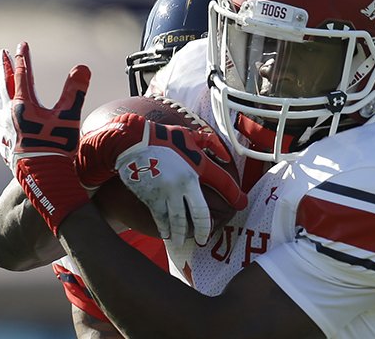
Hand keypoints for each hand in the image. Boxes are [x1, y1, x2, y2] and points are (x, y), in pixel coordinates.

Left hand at [0, 41, 90, 233]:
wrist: (43, 177)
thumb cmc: (57, 147)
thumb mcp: (69, 117)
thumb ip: (75, 91)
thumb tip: (82, 67)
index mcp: (24, 105)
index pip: (22, 74)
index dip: (23, 58)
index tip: (22, 44)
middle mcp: (9, 115)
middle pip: (5, 86)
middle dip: (4, 68)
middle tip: (1, 54)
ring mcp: (4, 130)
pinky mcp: (3, 144)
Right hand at [77, 113, 245, 245]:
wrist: (132, 142)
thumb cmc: (162, 137)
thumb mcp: (189, 134)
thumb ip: (210, 143)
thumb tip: (227, 157)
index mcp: (198, 165)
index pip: (223, 183)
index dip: (236, 195)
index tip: (242, 204)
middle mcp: (185, 182)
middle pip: (201, 213)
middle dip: (205, 229)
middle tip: (204, 238)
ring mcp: (168, 193)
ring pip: (180, 221)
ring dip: (182, 234)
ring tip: (182, 241)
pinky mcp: (152, 198)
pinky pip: (161, 218)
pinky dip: (165, 228)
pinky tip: (167, 234)